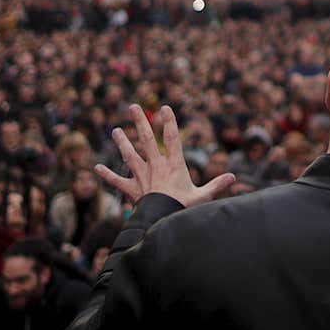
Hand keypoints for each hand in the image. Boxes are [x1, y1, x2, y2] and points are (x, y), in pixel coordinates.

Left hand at [94, 105, 233, 208]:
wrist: (160, 223)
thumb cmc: (182, 209)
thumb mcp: (202, 197)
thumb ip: (216, 185)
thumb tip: (233, 177)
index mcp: (173, 165)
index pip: (172, 138)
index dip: (169, 122)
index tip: (165, 107)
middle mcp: (155, 166)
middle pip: (146, 140)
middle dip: (140, 122)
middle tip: (132, 107)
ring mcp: (141, 177)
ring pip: (129, 156)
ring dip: (122, 142)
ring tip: (115, 130)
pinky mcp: (132, 189)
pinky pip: (117, 181)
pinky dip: (107, 175)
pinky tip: (96, 167)